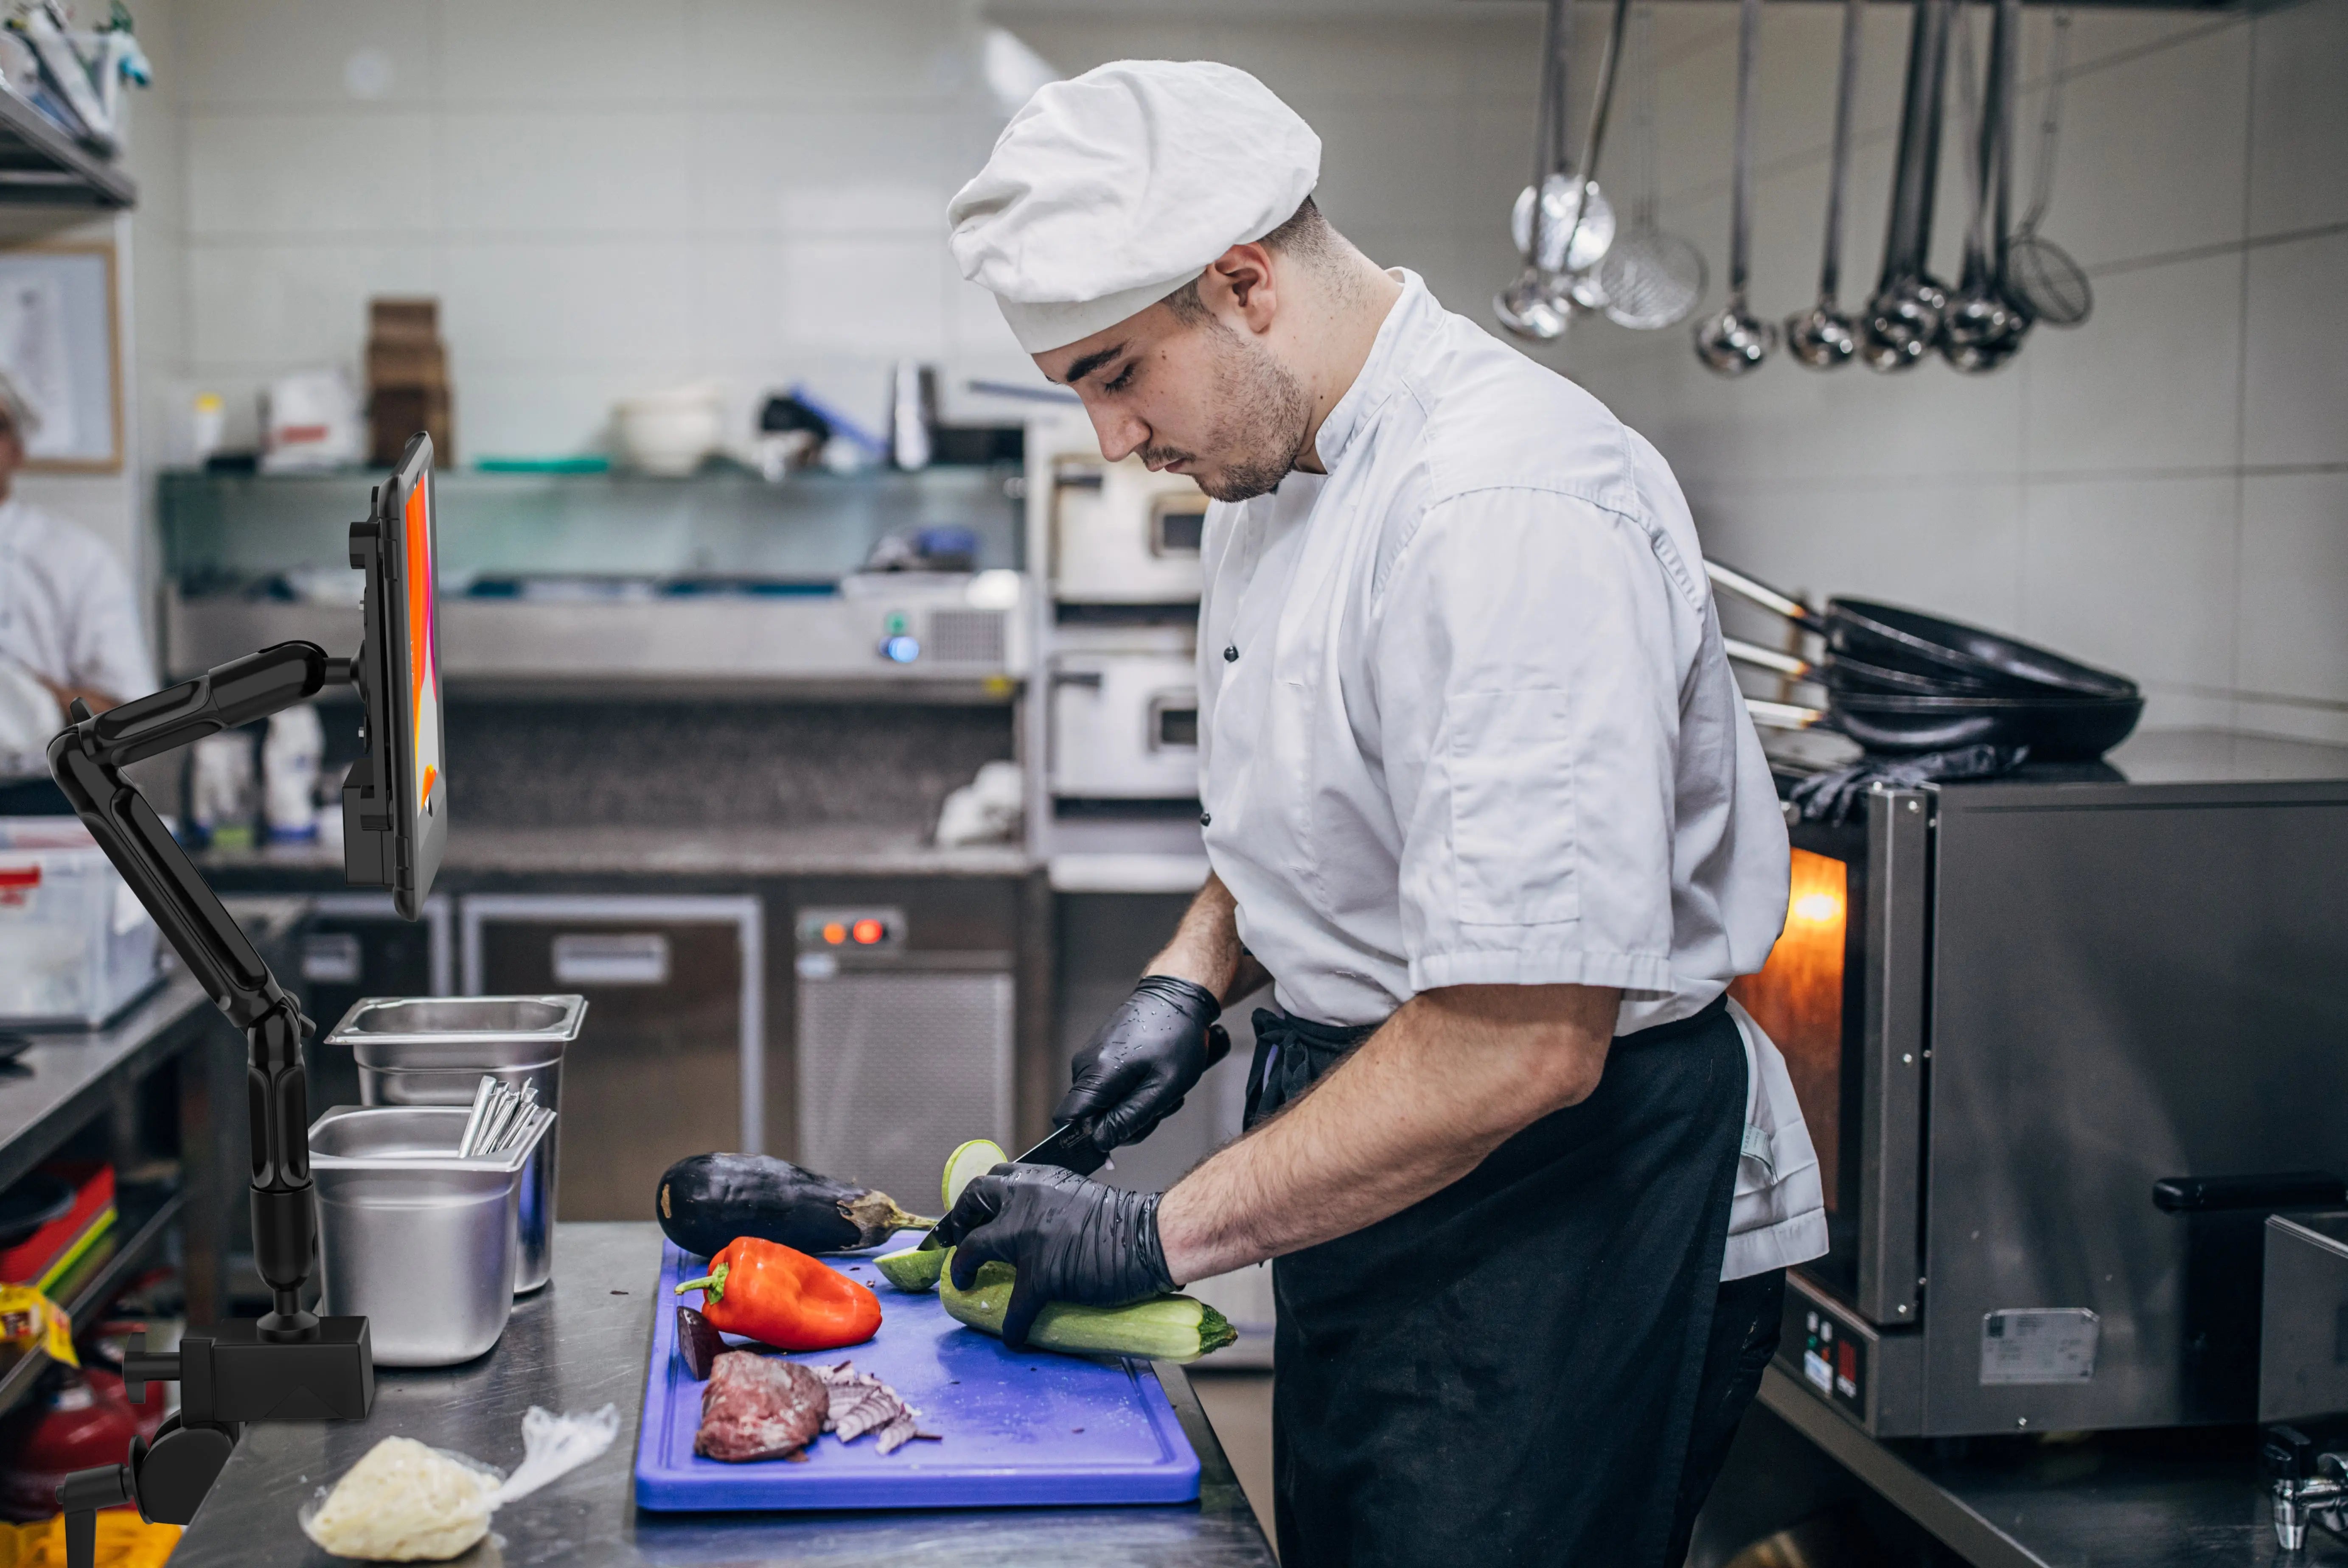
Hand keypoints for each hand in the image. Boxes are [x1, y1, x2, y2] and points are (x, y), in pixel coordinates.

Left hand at [936, 1164, 1173, 1347]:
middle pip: (973, 1200)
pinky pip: (1015, 1306)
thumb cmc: (1127, 1220)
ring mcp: (1031, 1236)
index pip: (993, 1180)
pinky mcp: (1043, 1273)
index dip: (975, 1202)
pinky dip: (1012, 1326)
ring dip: (963, 1268)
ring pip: (975, 1248)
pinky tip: (1014, 1338)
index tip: (968, 1217)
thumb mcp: (1078, 1196)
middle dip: (957, 1222)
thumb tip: (1033, 1222)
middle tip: (955, 1242)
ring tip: (963, 1283)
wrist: (1152, 1237)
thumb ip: (1050, 1201)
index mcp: (1041, 1180)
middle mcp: (1028, 1199)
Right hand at [1056, 975, 1229, 1148]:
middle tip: (1160, 1104)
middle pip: (1092, 1115)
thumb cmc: (1177, 1036)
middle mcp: (1085, 1064)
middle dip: (1127, 1119)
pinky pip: (1111, 1085)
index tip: (1122, 1131)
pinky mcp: (1101, 1051)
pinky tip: (1155, 1074)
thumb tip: (1101, 1140)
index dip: (1090, 1134)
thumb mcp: (1164, 1086)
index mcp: (1095, 1073)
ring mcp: (1091, 1056)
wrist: (1177, 994)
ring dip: (1136, 1103)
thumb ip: (1130, 1117)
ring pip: (1106, 1102)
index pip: (1067, 1119)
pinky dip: (1134, 1087)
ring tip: (1162, 1083)